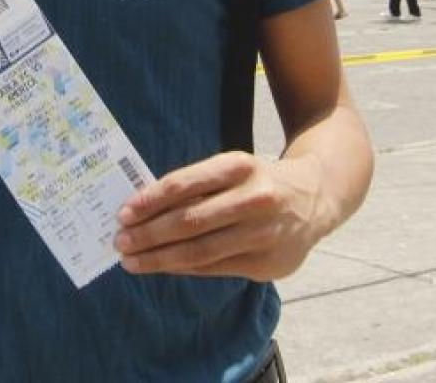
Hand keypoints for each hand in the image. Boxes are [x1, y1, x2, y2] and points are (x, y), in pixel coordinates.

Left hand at [114, 151, 326, 281]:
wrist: (315, 197)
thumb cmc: (256, 181)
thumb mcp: (232, 168)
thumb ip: (196, 185)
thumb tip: (144, 207)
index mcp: (238, 166)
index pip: (184, 184)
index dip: (150, 200)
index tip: (123, 212)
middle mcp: (252, 198)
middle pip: (188, 221)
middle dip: (148, 233)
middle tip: (120, 241)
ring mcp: (261, 234)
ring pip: (199, 251)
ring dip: (159, 257)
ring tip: (132, 260)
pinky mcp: (267, 264)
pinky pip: (214, 268)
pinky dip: (184, 269)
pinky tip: (163, 267)